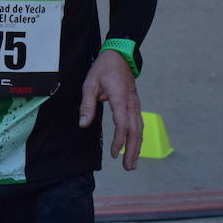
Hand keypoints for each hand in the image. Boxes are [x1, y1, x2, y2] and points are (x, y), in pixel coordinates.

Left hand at [78, 50, 141, 170]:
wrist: (119, 55)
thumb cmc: (103, 69)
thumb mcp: (90, 84)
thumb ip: (87, 105)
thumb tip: (83, 124)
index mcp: (120, 98)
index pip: (123, 124)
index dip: (120, 141)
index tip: (115, 154)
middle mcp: (131, 103)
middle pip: (136, 131)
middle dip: (133, 150)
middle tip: (128, 167)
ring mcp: (135, 103)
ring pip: (140, 128)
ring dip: (137, 146)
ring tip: (132, 162)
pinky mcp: (136, 104)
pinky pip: (139, 123)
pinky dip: (138, 137)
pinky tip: (135, 146)